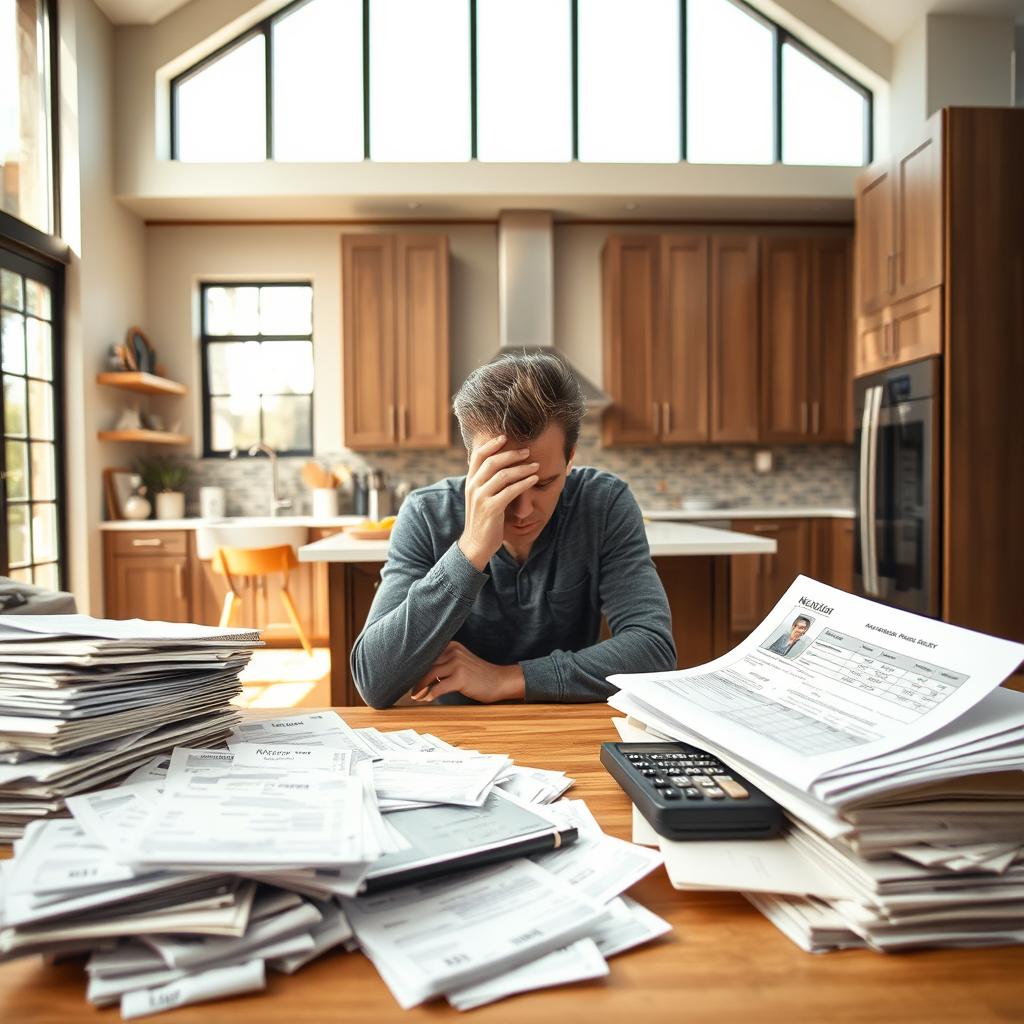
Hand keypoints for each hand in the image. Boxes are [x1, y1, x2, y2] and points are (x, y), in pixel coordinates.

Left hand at [411, 641, 524, 703]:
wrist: (500, 681)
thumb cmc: (478, 675)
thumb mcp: (461, 662)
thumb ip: (445, 662)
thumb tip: (423, 674)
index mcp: (452, 646)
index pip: (428, 655)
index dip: (416, 666)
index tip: (406, 676)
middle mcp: (454, 651)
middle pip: (427, 664)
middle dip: (416, 678)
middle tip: (410, 689)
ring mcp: (457, 663)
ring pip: (430, 675)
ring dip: (420, 687)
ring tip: (416, 696)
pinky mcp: (461, 677)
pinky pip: (439, 687)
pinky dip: (431, 694)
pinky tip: (428, 699)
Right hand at [458, 434, 538, 570]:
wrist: (476, 544)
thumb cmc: (484, 519)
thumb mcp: (481, 497)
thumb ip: (487, 481)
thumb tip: (501, 466)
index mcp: (470, 481)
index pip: (478, 456)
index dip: (491, 444)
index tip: (505, 436)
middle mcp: (473, 487)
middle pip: (492, 462)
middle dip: (511, 454)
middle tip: (527, 451)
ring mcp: (481, 498)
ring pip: (502, 475)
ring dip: (522, 468)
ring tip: (536, 465)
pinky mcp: (491, 509)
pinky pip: (510, 491)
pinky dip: (524, 483)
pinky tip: (534, 480)